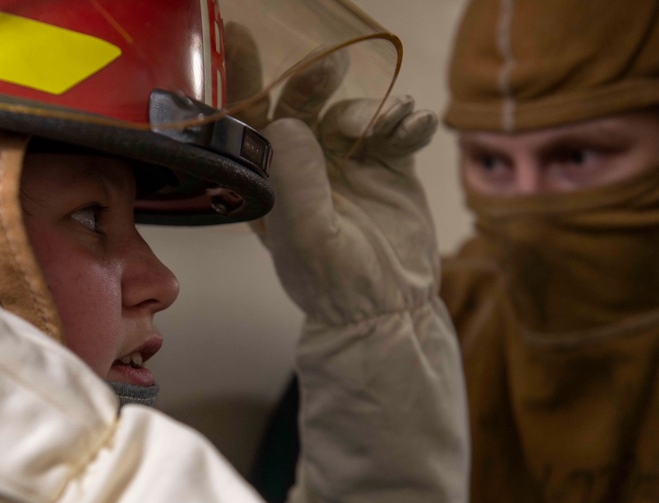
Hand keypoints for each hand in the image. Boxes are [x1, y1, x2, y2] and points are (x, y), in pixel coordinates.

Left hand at [227, 23, 439, 324]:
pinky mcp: (388, 164)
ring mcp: (346, 163)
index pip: (250, 126)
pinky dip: (409, 121)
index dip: (243, 81)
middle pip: (300, 108)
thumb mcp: (312, 242)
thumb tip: (288, 124)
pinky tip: (419, 124)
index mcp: (270, 185)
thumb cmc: (338, 286)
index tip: (239, 38)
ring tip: (390, 122)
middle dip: (312, 83)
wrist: (393, 309)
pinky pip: (396, 129)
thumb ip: (298, 186)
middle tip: (329, 69)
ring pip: (349, 113)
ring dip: (368, 108)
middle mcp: (304, 168)